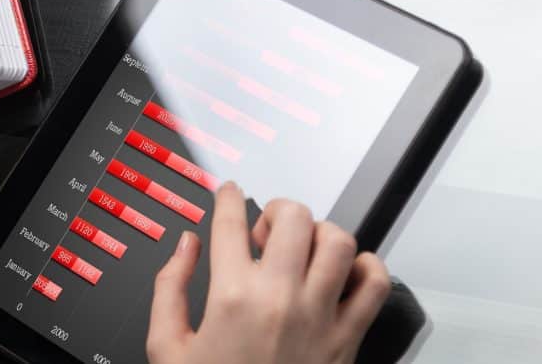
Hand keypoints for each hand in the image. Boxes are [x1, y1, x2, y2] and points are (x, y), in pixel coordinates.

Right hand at [147, 182, 389, 363]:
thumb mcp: (168, 348)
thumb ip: (170, 288)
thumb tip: (184, 246)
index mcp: (231, 297)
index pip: (232, 221)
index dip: (227, 197)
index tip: (228, 193)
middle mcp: (280, 299)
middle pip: (293, 216)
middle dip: (276, 210)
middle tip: (265, 230)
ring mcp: (320, 317)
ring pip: (337, 240)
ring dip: (319, 233)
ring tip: (302, 248)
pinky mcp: (348, 339)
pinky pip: (373, 283)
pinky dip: (365, 267)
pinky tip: (341, 273)